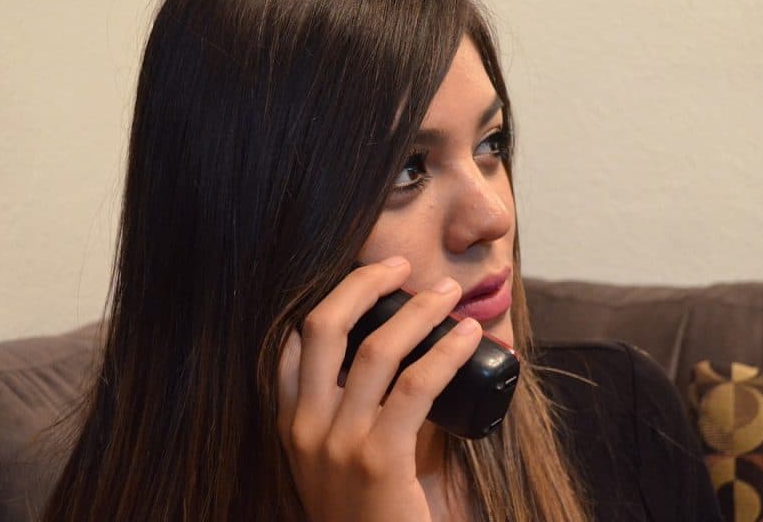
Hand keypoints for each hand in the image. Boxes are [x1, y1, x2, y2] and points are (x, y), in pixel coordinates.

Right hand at [277, 257, 482, 521]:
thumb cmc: (376, 517)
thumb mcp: (355, 462)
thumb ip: (374, 412)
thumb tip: (421, 355)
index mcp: (294, 424)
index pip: (293, 343)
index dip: (332, 298)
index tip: (370, 278)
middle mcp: (305, 428)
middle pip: (322, 327)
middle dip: (364, 283)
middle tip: (402, 265)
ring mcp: (336, 444)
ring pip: (374, 348)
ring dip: (418, 311)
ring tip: (449, 295)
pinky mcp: (378, 460)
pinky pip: (414, 386)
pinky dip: (446, 353)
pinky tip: (470, 339)